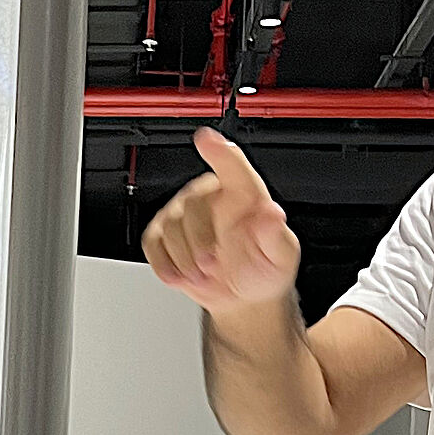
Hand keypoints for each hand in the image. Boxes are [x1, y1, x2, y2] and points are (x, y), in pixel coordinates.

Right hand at [143, 128, 299, 315]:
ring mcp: (184, 215)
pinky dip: (165, 264)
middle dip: (198, 240)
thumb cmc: (264, 268)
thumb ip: (276, 235)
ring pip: (169, 225)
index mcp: (243, 193)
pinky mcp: (164, 234)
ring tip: (203, 275)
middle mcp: (211, 197)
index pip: (231, 165)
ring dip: (184, 258)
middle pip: (191, 204)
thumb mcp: (280, 256)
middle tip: (211, 264)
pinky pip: (153, 242)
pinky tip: (181, 275)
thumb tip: (272, 214)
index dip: (217, 151)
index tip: (206, 139)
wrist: (245, 295)